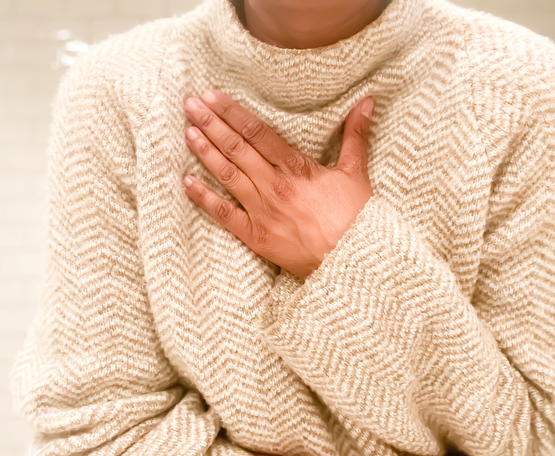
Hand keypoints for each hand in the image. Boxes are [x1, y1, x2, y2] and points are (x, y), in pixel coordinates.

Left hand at [181, 89, 374, 279]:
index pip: (257, 132)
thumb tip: (368, 101)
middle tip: (190, 105)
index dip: (232, 112)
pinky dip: (204, 198)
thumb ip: (355, 135)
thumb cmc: (355, 218)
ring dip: (205, 152)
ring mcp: (262, 211)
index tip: (213, 96)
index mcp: (297, 168)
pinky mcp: (255, 235)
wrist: (352, 261)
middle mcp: (274, 185)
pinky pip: (224, 214)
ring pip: (228, 175)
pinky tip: (187, 182)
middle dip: (211, 124)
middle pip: (236, 149)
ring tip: (187, 132)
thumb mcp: (356, 172)